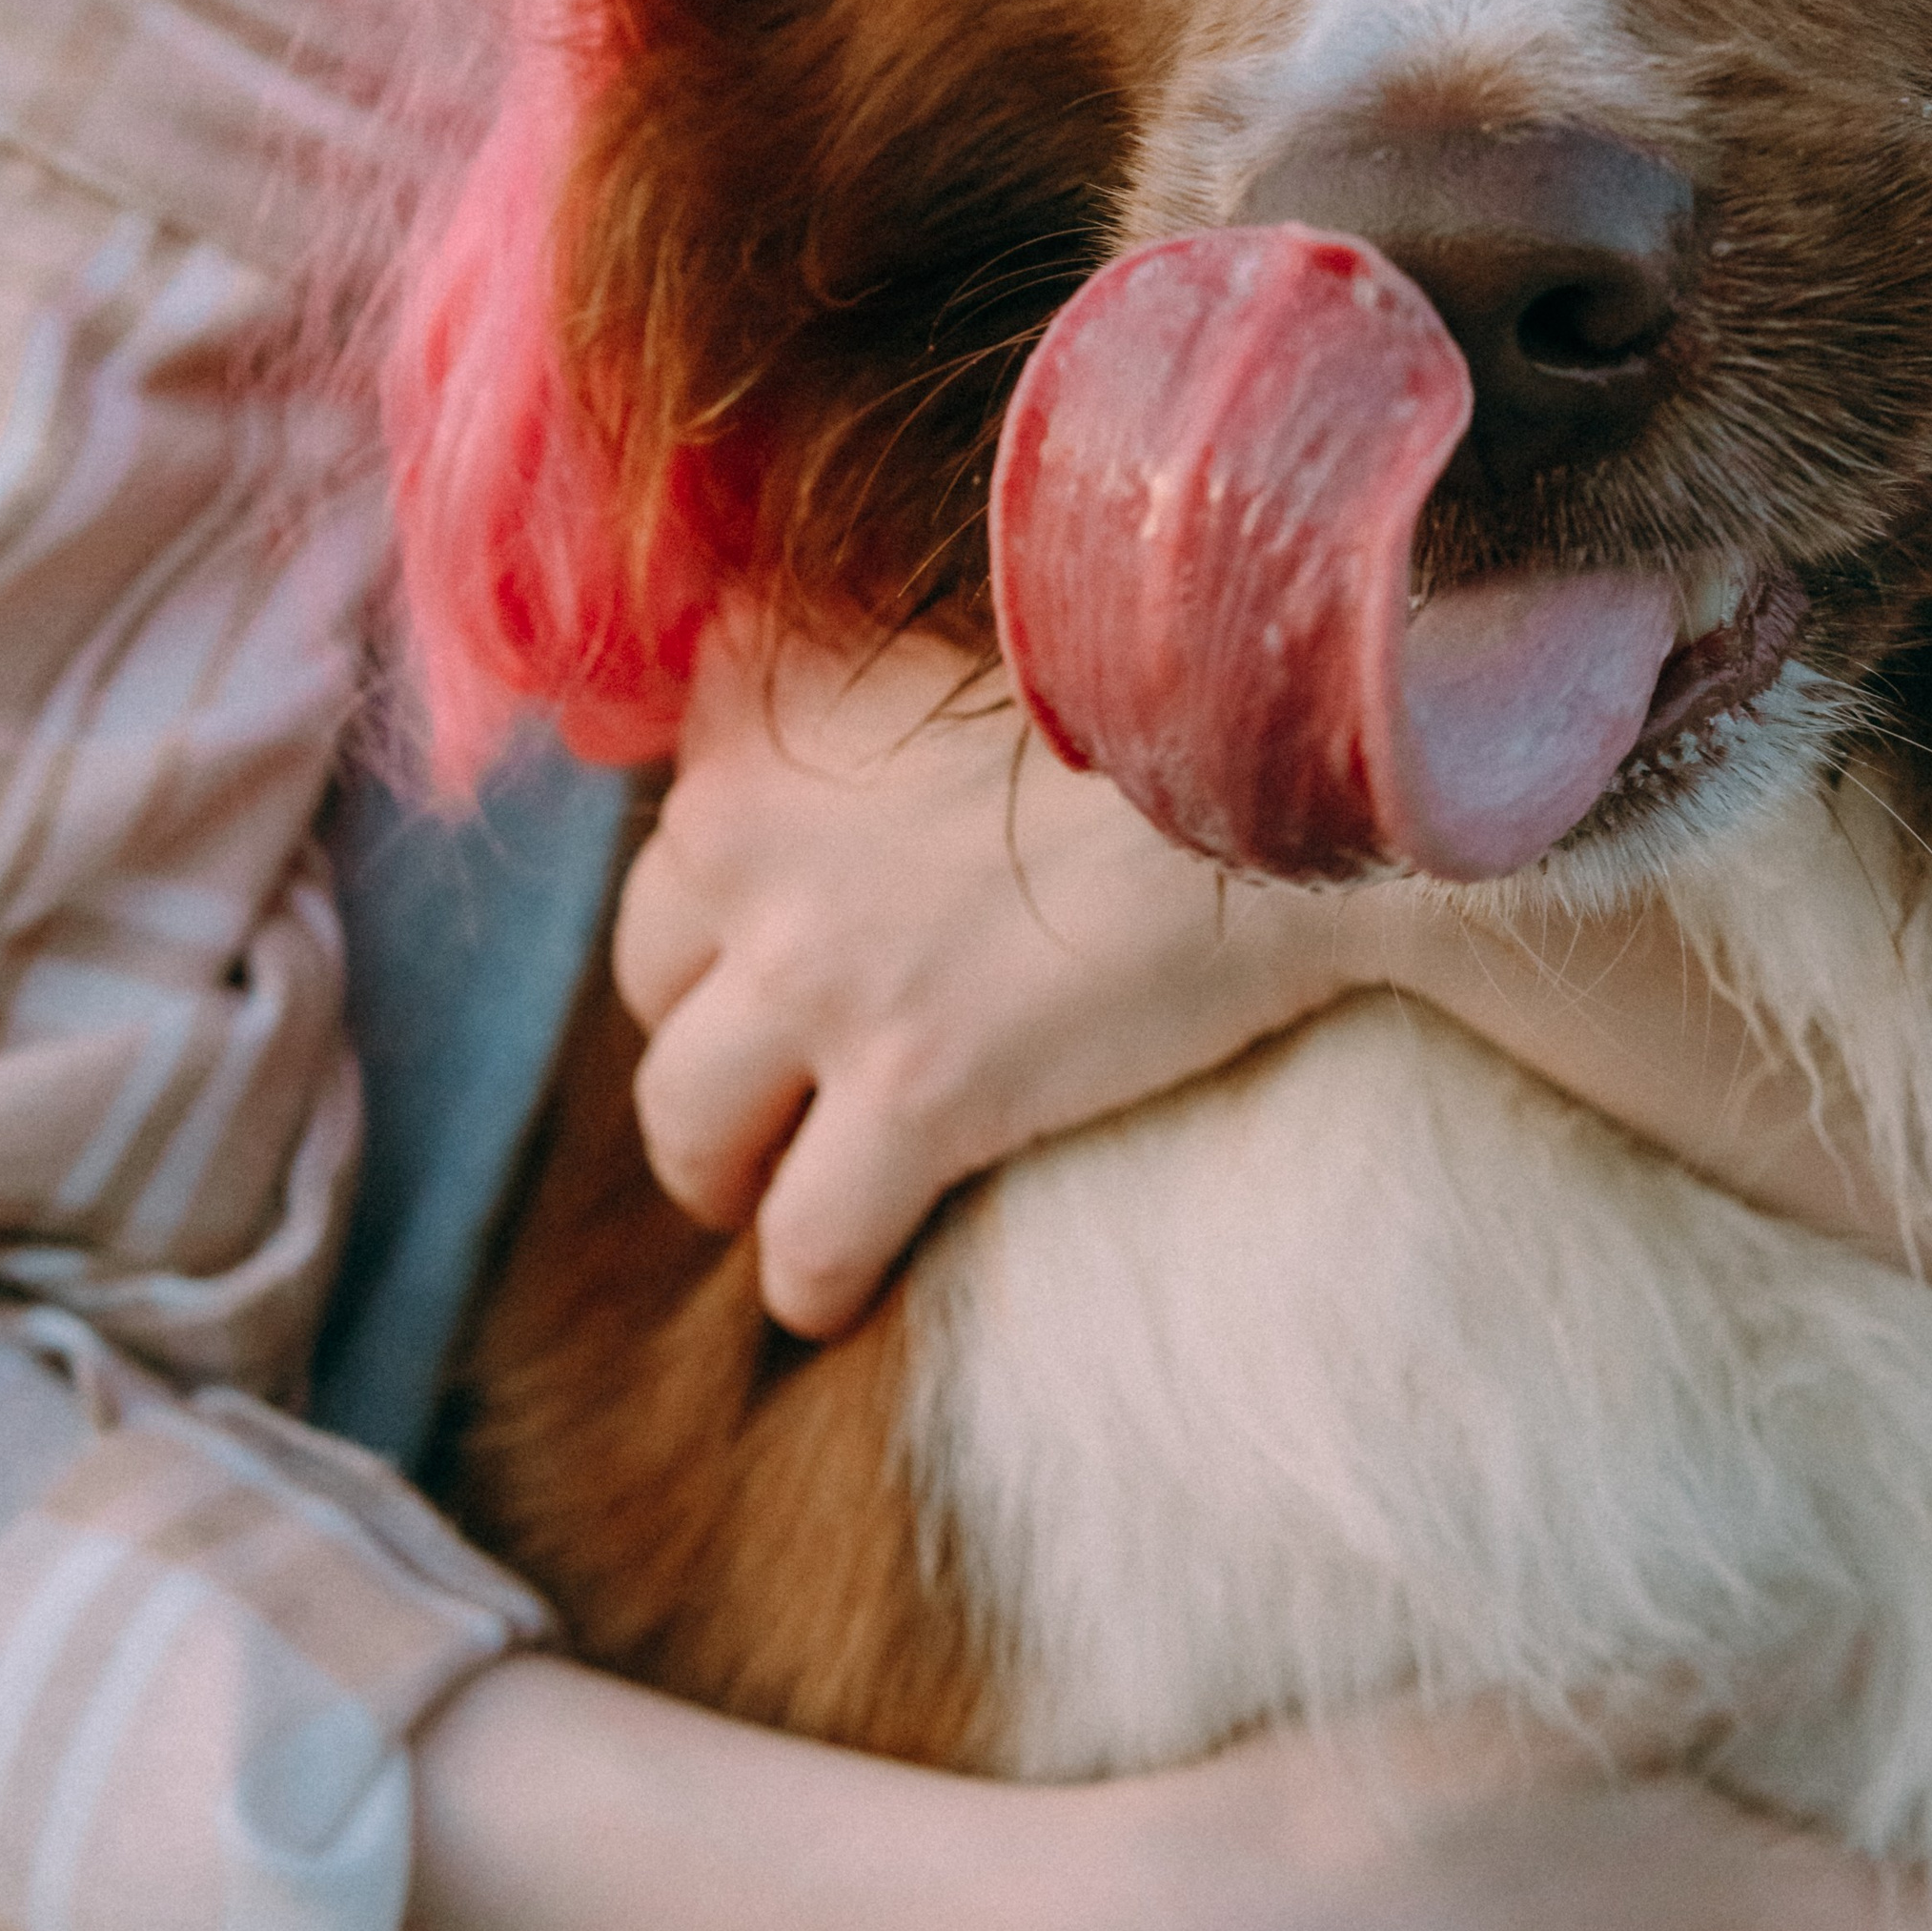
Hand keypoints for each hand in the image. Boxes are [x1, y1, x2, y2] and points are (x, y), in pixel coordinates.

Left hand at [613, 619, 1367, 1334]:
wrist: (1282, 764)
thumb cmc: (1162, 693)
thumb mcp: (965, 635)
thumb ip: (857, 680)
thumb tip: (803, 747)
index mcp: (758, 699)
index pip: (676, 826)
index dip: (720, 907)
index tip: (765, 950)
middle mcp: (746, 826)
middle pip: (649, 975)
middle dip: (700, 1036)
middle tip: (765, 1086)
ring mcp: (817, 966)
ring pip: (686, 1118)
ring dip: (721, 1169)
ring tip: (768, 1199)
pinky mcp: (911, 1088)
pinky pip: (806, 1232)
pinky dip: (810, 1278)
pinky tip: (832, 1296)